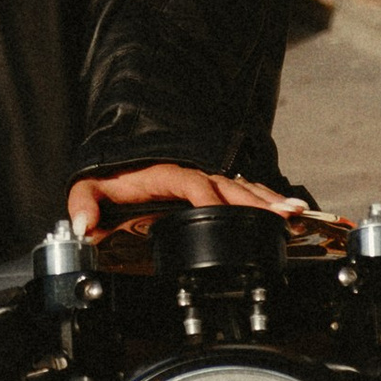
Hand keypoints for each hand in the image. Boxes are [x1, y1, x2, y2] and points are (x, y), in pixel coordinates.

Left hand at [66, 162, 307, 238]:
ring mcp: (203, 177)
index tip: (228, 218)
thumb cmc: (109, 173)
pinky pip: (241, 189)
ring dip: (268, 200)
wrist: (118, 155)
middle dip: (258, 202)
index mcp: (165, 173)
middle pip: (229, 187)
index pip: (193, 186)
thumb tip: (84, 225)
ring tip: (296, 212)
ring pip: (241, 187)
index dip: (211, 201)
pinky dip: (264, 198)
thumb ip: (84, 203)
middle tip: (285, 215)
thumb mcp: (90, 185)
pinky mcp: (209, 184)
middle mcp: (190, 172)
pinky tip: (285, 208)